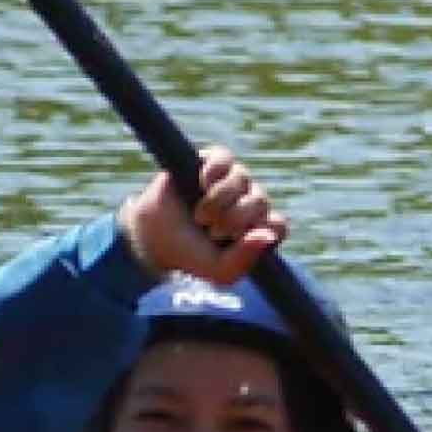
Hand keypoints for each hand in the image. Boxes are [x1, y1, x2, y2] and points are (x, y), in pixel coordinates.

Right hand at [118, 149, 287, 285]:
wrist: (153, 239)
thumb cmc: (190, 256)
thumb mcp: (218, 272)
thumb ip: (244, 259)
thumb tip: (267, 235)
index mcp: (256, 229)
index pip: (278, 226)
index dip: (261, 231)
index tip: (237, 242)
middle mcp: (248, 202)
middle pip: (260, 202)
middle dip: (233, 221)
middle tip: (211, 232)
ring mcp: (232, 180)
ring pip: (242, 180)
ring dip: (218, 201)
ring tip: (200, 216)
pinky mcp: (212, 162)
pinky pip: (223, 159)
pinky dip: (213, 173)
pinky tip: (202, 184)